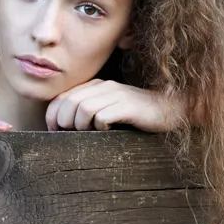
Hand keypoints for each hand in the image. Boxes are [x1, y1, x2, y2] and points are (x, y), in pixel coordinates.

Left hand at [45, 80, 179, 132]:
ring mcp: (117, 95)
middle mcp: (103, 87)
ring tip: (88, 134)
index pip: (61, 98)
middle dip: (64, 123)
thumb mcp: (107, 111)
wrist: (171, 109)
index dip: (52, 116)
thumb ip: (87, 113)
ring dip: (80, 126)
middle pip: (69, 103)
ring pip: (83, 108)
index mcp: (94, 87)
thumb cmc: (135, 116)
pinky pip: (103, 115)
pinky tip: (106, 131)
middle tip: (70, 136)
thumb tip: (61, 129)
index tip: (55, 132)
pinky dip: (99, 127)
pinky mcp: (129, 106)